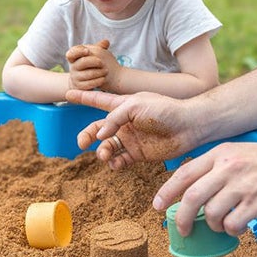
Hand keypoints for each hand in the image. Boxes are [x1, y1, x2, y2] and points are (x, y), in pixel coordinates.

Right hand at [65, 88, 198, 168]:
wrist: (188, 127)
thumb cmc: (165, 110)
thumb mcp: (136, 106)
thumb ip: (114, 118)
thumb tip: (100, 137)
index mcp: (123, 106)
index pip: (98, 100)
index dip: (83, 97)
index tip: (67, 93)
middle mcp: (124, 123)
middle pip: (97, 129)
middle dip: (87, 135)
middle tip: (82, 143)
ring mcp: (130, 139)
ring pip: (106, 147)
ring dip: (101, 152)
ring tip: (104, 155)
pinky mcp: (138, 154)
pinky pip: (119, 160)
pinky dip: (114, 163)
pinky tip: (115, 163)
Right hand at [66, 39, 119, 91]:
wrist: (86, 80)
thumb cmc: (91, 64)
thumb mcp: (93, 54)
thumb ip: (99, 48)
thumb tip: (106, 42)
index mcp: (74, 58)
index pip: (71, 53)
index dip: (78, 51)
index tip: (87, 50)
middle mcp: (73, 67)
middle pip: (82, 62)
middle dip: (93, 61)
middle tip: (102, 62)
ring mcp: (75, 78)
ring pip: (87, 74)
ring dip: (98, 72)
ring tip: (106, 71)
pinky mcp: (80, 87)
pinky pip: (89, 84)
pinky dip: (97, 81)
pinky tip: (103, 79)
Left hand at [153, 138, 256, 236]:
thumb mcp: (237, 151)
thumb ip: (215, 166)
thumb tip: (192, 188)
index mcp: (220, 154)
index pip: (184, 173)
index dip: (166, 191)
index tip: (157, 205)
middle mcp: (228, 168)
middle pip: (192, 197)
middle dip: (181, 217)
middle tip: (181, 229)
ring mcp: (243, 186)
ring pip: (211, 213)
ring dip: (211, 225)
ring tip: (221, 224)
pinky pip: (232, 224)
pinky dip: (230, 230)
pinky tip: (237, 227)